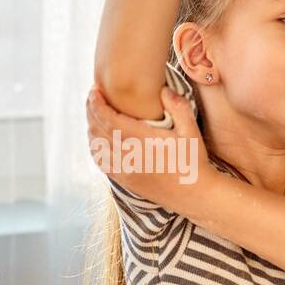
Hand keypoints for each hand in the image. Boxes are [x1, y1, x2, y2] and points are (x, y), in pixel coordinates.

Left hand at [86, 84, 211, 211]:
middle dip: (91, 111)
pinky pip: (101, 162)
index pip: (109, 119)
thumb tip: (163, 88)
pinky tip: (97, 140)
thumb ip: (178, 107)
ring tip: (93, 114)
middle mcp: (129, 156)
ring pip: (97, 146)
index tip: (94, 91)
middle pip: (98, 130)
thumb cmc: (194, 162)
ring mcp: (125, 170)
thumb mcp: (191, 131)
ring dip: (91, 128)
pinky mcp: (125, 181)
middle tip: (92, 96)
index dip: (97, 104)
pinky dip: (95, 148)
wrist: (194, 196)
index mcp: (143, 141)